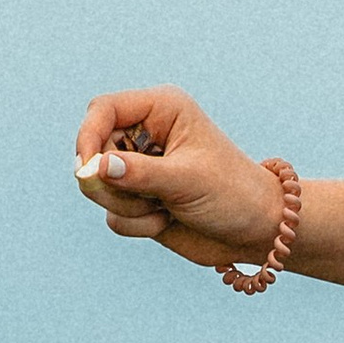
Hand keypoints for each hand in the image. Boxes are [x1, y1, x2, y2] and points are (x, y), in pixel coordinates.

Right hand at [73, 87, 283, 270]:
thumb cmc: (233, 194)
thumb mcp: (188, 179)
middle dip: (112, 182)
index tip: (87, 168)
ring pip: (98, 187)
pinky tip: (166, 220)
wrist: (256, 232)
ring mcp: (139, 169)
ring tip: (165, 208)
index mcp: (161, 110)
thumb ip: (140, 173)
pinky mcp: (138, 201)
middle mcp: (145, 135)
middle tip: (148, 198)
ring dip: (128, 206)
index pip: (103, 110)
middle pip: (94, 151)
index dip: (88, 136)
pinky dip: (135, 225)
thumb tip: (95, 169)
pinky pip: (112, 215)